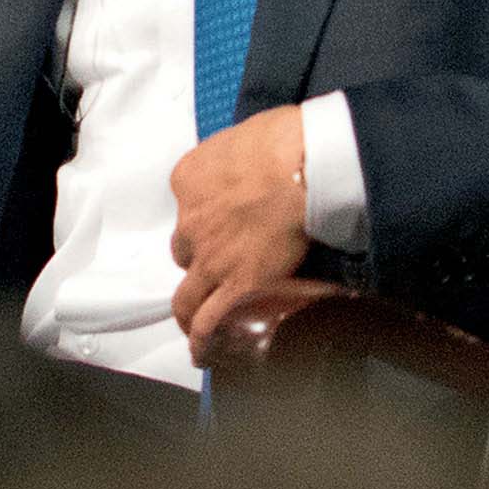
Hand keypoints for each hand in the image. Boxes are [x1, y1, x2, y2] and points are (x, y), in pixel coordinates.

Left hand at [167, 102, 310, 343]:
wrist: (302, 168)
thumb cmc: (283, 140)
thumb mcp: (243, 136)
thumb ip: (234, 159)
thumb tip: (250, 165)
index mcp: (187, 179)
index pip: (188, 204)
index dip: (205, 216)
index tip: (222, 220)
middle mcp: (189, 222)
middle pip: (186, 249)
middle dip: (200, 257)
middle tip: (221, 265)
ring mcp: (210, 258)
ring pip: (188, 293)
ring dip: (190, 308)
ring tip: (194, 324)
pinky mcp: (236, 286)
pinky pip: (209, 321)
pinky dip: (202, 339)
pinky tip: (202, 351)